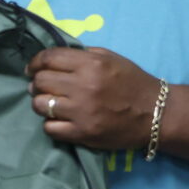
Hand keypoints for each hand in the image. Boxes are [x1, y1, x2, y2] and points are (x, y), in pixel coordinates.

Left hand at [28, 47, 161, 150]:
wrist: (157, 113)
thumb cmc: (133, 83)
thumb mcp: (111, 58)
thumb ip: (82, 56)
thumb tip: (53, 59)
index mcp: (91, 64)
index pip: (48, 58)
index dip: (35, 62)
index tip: (32, 68)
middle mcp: (84, 86)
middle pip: (40, 81)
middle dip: (36, 83)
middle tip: (41, 87)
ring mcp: (81, 111)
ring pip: (40, 105)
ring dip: (41, 103)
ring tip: (49, 103)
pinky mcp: (83, 133)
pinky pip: (50, 128)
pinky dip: (51, 123)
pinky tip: (59, 120)